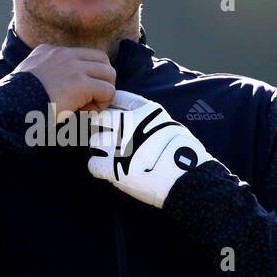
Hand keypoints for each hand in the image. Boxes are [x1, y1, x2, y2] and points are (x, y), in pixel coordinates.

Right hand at [16, 45, 116, 116]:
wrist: (10, 109)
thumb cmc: (16, 101)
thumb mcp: (27, 78)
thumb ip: (43, 77)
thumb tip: (60, 93)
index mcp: (48, 51)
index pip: (80, 55)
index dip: (84, 75)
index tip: (72, 94)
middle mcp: (62, 54)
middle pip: (101, 59)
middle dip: (101, 79)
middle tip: (89, 99)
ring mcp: (73, 67)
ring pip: (109, 73)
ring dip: (103, 91)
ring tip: (88, 106)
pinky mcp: (80, 83)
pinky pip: (107, 90)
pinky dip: (101, 103)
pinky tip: (85, 112)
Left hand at [87, 90, 214, 207]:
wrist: (183, 178)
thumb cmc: (179, 151)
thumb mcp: (166, 122)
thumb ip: (145, 114)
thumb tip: (132, 114)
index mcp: (141, 110)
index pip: (115, 99)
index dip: (113, 108)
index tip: (116, 118)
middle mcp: (125, 123)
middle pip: (99, 119)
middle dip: (102, 128)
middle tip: (111, 141)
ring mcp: (115, 144)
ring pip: (93, 142)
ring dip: (100, 150)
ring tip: (114, 158)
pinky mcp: (108, 166)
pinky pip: (92, 164)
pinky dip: (100, 169)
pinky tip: (112, 171)